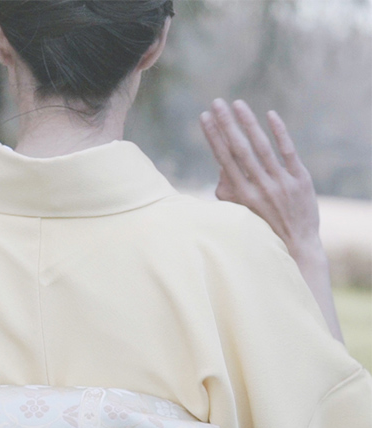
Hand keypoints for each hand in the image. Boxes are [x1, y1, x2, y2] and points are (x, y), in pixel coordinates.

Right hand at [201, 99, 343, 341]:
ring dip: (248, 123)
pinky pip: (288, 152)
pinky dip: (279, 133)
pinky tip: (269, 116)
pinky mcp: (301, 180)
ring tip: (237, 104)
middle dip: (226, 124)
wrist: (296, 248)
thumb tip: (222, 169)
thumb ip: (227, 191)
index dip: (213, 137)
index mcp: (241, 196)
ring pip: (262, 147)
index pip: (223, 159)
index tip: (204, 118)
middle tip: (216, 102)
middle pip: (239, 149)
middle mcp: (259, 187)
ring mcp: (282, 182)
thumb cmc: (262, 231)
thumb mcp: (238, 215)